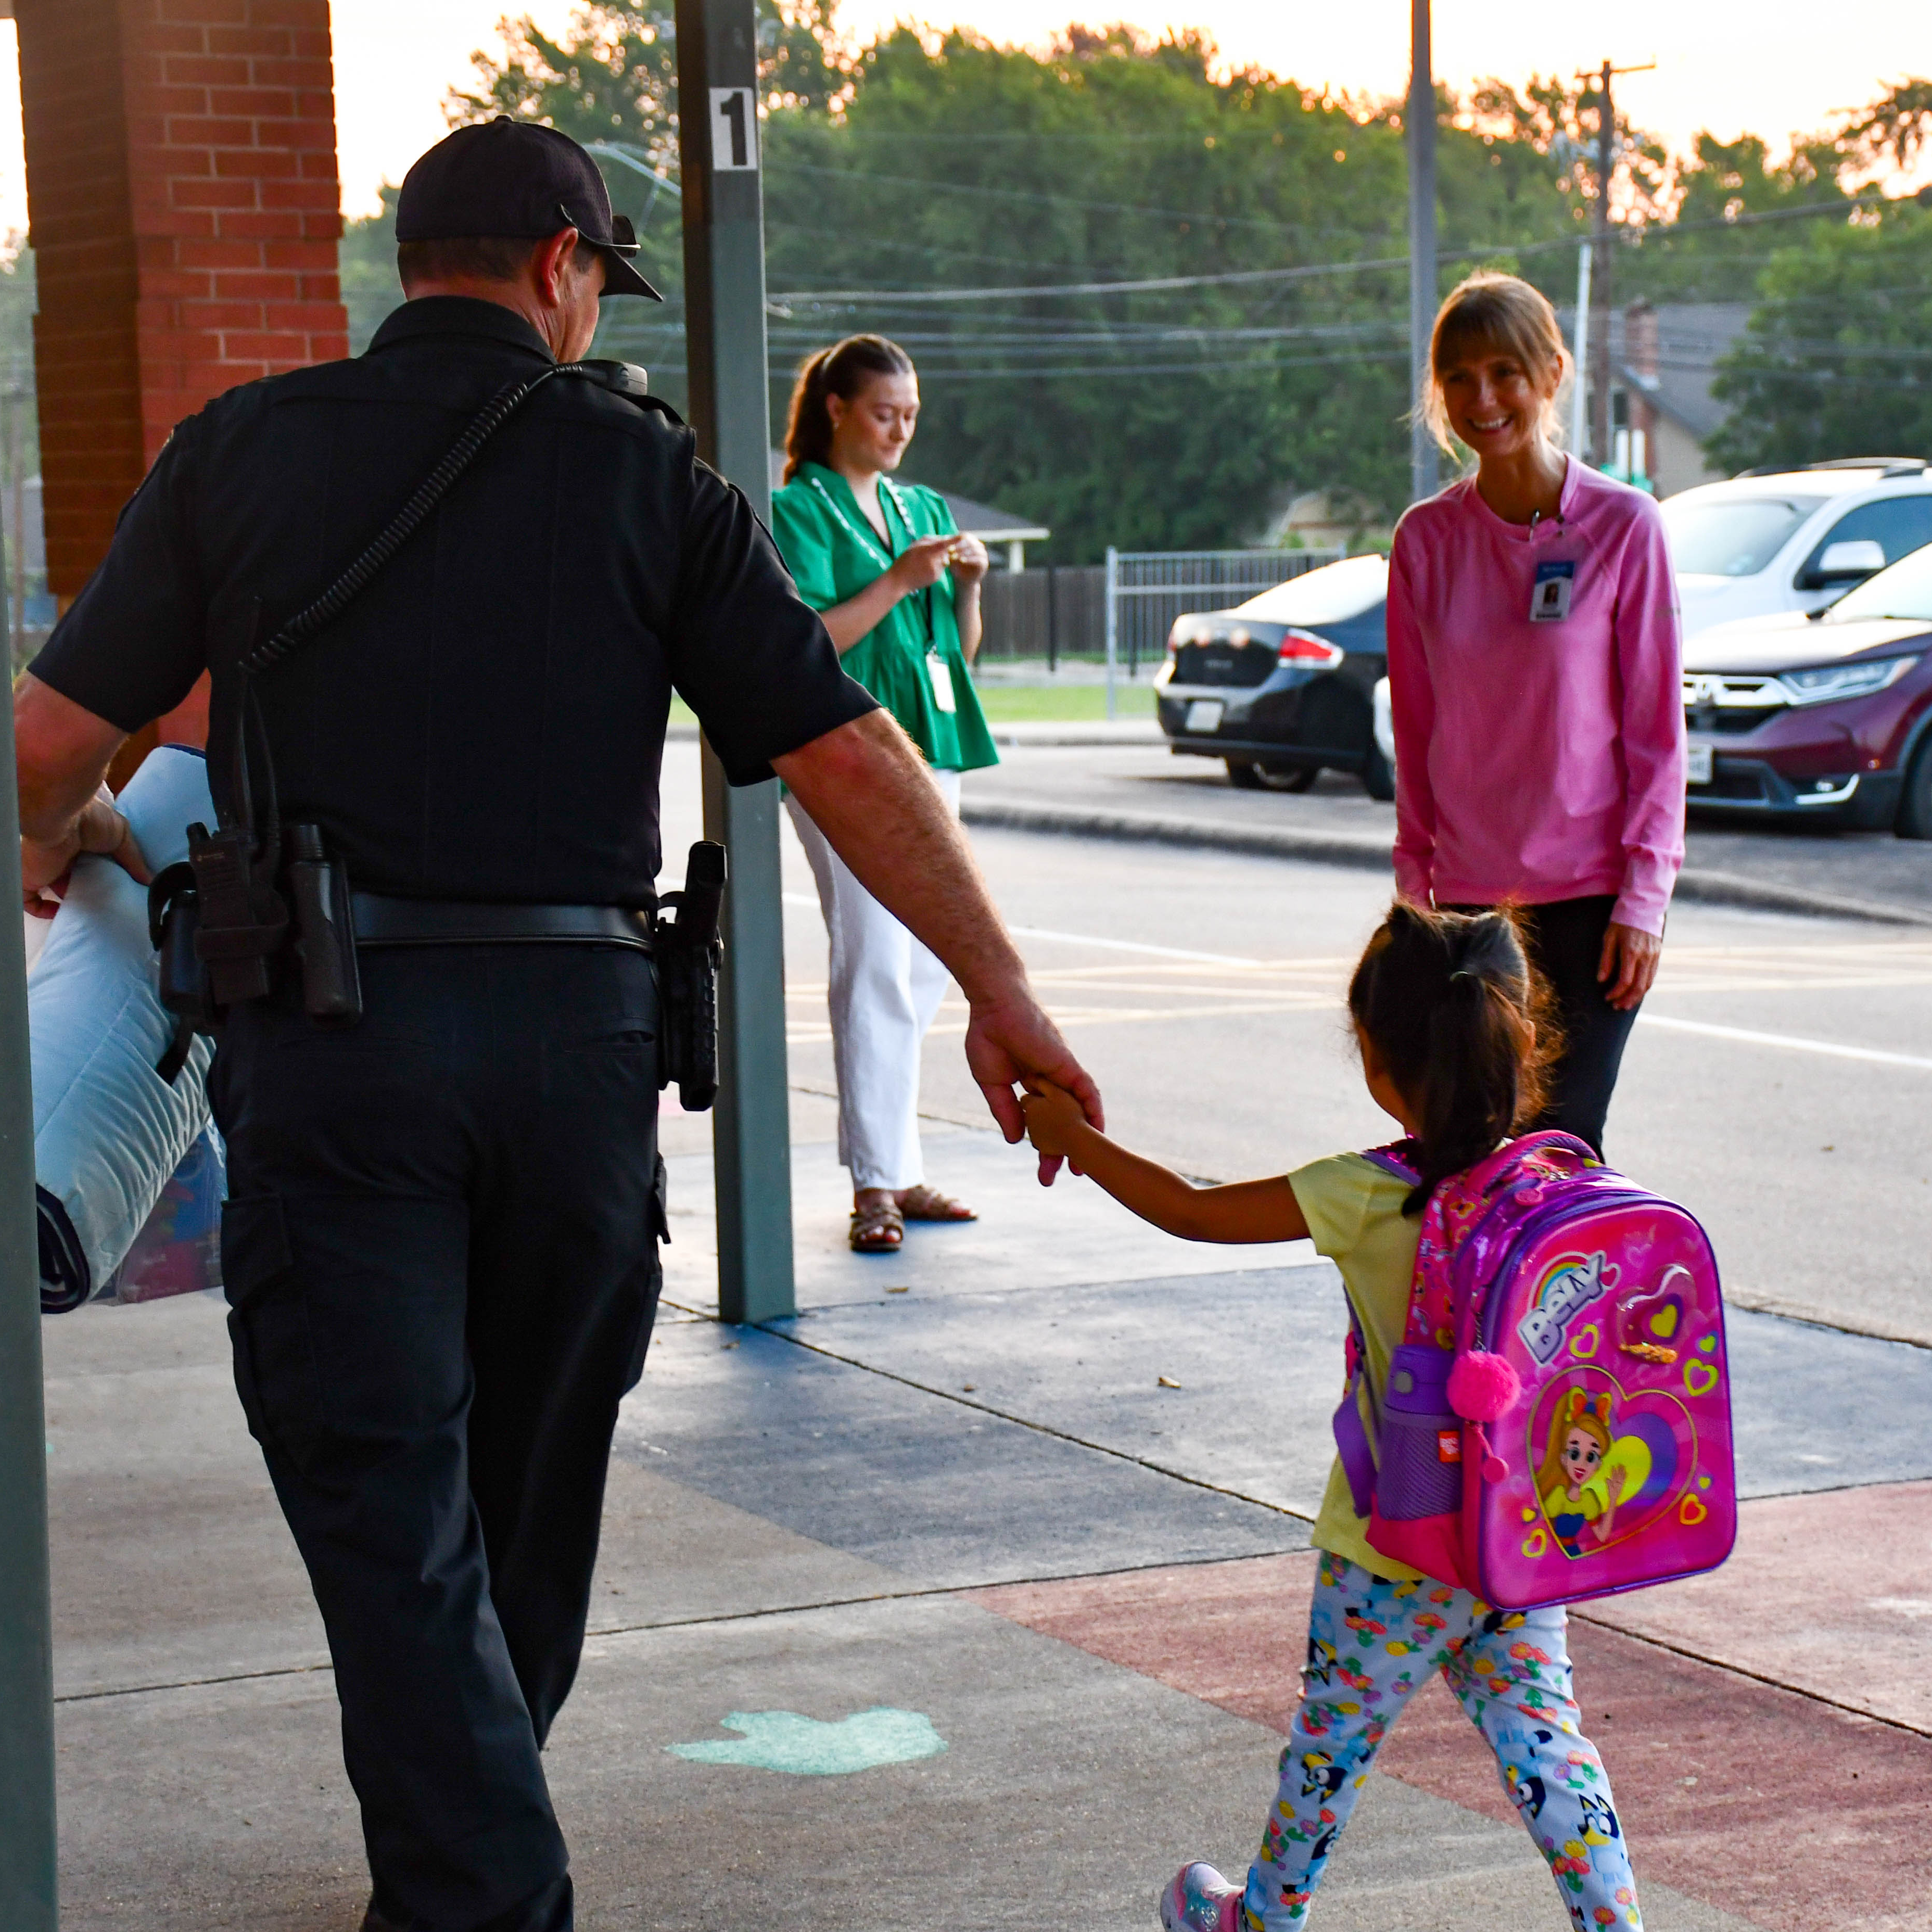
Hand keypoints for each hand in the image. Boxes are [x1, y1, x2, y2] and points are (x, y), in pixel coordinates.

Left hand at [21, 783, 149, 916]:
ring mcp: (46, 869)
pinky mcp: (31, 879)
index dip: (104, 878)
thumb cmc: (90, 819)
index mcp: (83, 844)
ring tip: (90, 913)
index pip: (92, 866)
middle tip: (107, 904)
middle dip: (90, 892)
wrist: (60, 818)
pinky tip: (60, 913)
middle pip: (76, 881)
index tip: (119, 890)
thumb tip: (150, 880)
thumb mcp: (123, 835)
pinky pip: (31, 901)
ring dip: (71, 903)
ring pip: (56, 893)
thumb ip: (134, 859)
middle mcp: (63, 857)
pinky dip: (43, 909)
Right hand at [887, 535, 957, 595]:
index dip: (955, 540)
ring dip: (941, 558)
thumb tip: (944, 538)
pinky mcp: (936, 577)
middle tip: (940, 549)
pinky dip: (937, 567)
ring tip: (926, 560)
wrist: (899, 580)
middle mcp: (932, 560)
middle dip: (948, 549)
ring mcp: (935, 569)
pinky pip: (941, 568)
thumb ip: (930, 541)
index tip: (963, 536)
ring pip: (945, 560)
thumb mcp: (915, 546)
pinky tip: (926, 569)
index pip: (945, 544)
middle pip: (947, 552)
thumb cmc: (906, 560)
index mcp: (926, 550)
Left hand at [948, 534, 989, 586]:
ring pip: (974, 550)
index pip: (965, 536)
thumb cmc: (956, 566)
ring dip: (963, 552)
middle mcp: (979, 546)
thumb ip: (950, 550)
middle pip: (970, 542)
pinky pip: (978, 559)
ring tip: (953, 557)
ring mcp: (983, 554)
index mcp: (972, 541)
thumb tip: (944, 541)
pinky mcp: (984, 563)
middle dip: (958, 546)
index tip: (947, 545)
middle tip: (949, 550)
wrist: (963, 581)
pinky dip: (969, 559)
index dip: (956, 540)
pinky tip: (961, 560)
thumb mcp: (951, 557)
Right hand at [963, 984, 1102, 1184]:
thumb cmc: (988, 1037)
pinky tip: (1097, 1133)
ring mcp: (1062, 1074)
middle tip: (1059, 1177)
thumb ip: (1006, 1111)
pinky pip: (1088, 1092)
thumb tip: (1017, 1140)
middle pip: (1063, 1124)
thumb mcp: (992, 1083)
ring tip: (1080, 1167)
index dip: (1044, 1147)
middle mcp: (1052, 1083)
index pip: (1044, 1124)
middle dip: (1061, 1152)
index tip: (1044, 1169)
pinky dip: (1094, 1112)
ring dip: (1083, 1139)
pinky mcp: (1068, 1065)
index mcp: (1033, 1087)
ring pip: (1079, 1112)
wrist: (994, 1006)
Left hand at [1597, 920, 1661, 1010]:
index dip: (1616, 993)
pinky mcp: (1658, 954)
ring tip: (1626, 1004)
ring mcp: (1654, 956)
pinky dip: (1645, 986)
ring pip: (1648, 983)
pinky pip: (1652, 975)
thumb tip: (1602, 979)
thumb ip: (1606, 960)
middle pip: (1639, 986)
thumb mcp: (1608, 937)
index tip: (1607, 998)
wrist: (1643, 906)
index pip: (1625, 981)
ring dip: (1637, 996)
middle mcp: (1645, 956)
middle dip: (1627, 1000)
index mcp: (1631, 952)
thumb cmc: (1621, 921)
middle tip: (1617, 1007)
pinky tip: (1636, 991)